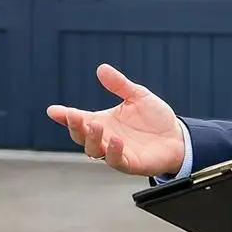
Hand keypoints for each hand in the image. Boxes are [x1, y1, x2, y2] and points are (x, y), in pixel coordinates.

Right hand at [46, 64, 185, 176]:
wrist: (178, 137)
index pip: (78, 119)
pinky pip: (116, 160)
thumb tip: (102, 69)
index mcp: (103, 121)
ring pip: (94, 150)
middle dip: (75, 127)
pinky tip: (117, 140)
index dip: (65, 116)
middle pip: (81, 136)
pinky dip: (114, 152)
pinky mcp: (129, 163)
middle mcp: (106, 138)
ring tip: (95, 125)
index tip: (53, 110)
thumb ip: (119, 85)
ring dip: (92, 138)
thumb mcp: (137, 96)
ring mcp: (116, 152)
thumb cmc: (156, 119)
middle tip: (74, 116)